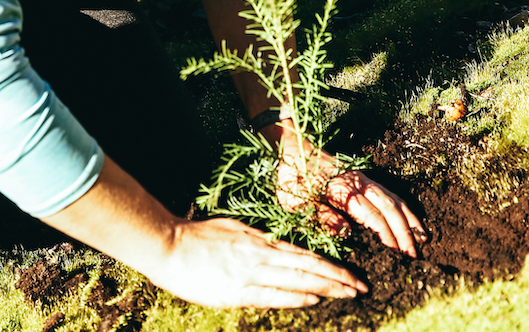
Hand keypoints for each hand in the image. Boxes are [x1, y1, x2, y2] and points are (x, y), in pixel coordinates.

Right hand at [144, 216, 368, 308]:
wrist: (166, 246)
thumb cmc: (196, 237)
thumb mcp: (232, 230)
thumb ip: (257, 242)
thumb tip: (281, 252)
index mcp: (258, 241)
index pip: (304, 255)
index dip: (330, 266)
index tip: (351, 275)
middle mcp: (259, 256)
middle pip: (307, 268)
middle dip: (337, 279)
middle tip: (361, 287)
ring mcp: (248, 274)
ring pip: (295, 281)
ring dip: (324, 289)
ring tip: (347, 294)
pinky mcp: (235, 292)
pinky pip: (272, 295)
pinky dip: (295, 297)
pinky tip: (313, 299)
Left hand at [271, 128, 426, 257]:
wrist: (293, 145)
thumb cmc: (291, 177)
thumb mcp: (295, 201)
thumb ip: (321, 217)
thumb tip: (347, 232)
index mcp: (340, 190)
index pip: (370, 214)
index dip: (385, 233)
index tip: (396, 253)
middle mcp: (357, 183)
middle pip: (387, 207)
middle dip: (403, 231)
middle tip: (413, 255)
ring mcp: (363, 178)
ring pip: (392, 198)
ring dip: (408, 220)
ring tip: (422, 240)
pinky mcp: (364, 177)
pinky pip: (389, 192)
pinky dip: (404, 207)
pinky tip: (412, 220)